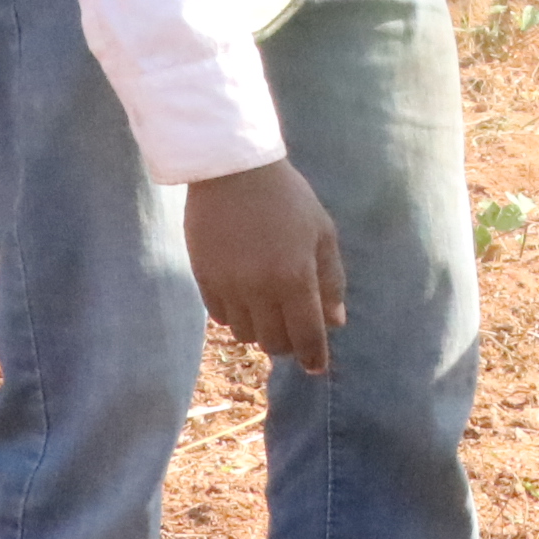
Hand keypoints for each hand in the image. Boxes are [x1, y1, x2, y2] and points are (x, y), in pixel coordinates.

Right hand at [185, 163, 346, 368]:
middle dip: (288, 344)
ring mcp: (228, 286)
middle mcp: (260, 289)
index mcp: (295, 277)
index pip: (306, 335)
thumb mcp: (322, 233)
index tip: (317, 367)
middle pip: (274, 342)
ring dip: (261, 330)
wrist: (233, 171)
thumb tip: (334, 322)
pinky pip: (220, 318)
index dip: (313, 356)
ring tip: (268, 311)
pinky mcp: (203, 279)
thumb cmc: (287, 199)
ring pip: (245, 335)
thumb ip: (331, 279)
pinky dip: (236, 317)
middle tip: (294, 331)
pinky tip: (245, 299)